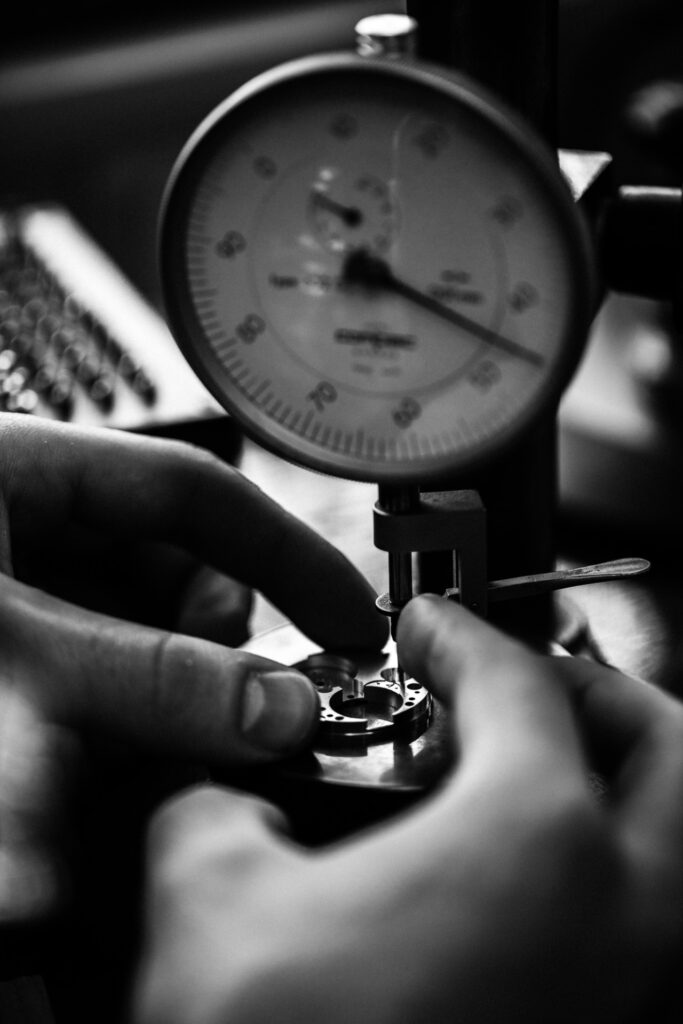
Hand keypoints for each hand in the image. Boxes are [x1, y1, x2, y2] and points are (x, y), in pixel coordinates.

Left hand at [0, 414, 385, 923]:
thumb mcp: (9, 646)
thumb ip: (145, 677)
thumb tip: (270, 706)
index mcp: (30, 470)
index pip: (200, 495)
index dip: (289, 553)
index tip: (350, 617)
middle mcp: (26, 526)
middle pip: (171, 571)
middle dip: (215, 641)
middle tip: (236, 707)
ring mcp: (11, 588)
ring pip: (132, 629)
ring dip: (162, 688)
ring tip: (153, 740)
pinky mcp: (0, 647)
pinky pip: (87, 669)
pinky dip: (110, 713)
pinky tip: (100, 750)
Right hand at [134, 596, 682, 1023]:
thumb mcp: (212, 906)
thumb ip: (217, 814)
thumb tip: (225, 802)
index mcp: (537, 845)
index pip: (516, 680)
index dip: (459, 636)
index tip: (431, 631)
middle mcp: (624, 919)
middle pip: (664, 747)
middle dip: (594, 695)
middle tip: (522, 687)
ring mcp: (634, 996)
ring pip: (670, 851)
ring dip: (610, 794)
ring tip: (519, 783)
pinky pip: (635, 934)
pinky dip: (590, 886)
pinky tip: (500, 897)